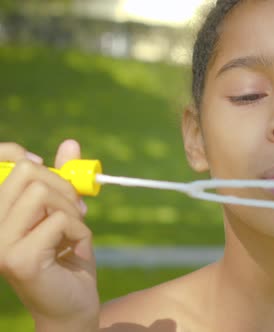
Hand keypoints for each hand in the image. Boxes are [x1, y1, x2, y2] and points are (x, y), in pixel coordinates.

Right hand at [0, 140, 98, 331]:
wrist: (73, 304)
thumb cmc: (68, 258)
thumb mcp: (67, 213)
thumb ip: (65, 180)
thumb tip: (70, 144)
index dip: (18, 153)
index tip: (43, 164)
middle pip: (28, 174)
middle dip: (64, 187)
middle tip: (77, 210)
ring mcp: (1, 243)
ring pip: (44, 193)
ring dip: (72, 211)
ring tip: (74, 232)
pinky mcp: (20, 259)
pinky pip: (60, 220)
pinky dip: (80, 231)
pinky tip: (75, 249)